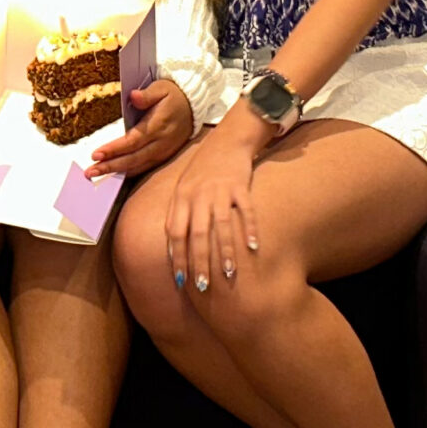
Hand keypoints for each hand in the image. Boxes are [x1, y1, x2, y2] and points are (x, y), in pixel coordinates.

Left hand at [87, 77, 193, 180]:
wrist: (194, 106)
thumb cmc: (174, 95)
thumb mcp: (161, 88)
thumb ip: (147, 94)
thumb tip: (133, 96)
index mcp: (158, 125)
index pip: (132, 141)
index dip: (114, 149)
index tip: (96, 154)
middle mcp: (161, 142)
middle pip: (133, 159)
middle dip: (110, 166)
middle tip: (90, 172)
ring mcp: (163, 151)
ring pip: (138, 166)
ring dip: (116, 172)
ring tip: (96, 175)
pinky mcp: (165, 156)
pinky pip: (145, 167)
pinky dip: (129, 172)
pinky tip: (115, 174)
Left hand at [161, 127, 257, 295]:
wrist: (227, 140)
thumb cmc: (202, 171)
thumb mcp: (183, 190)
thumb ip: (177, 217)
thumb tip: (172, 251)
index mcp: (181, 198)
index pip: (176, 233)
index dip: (178, 258)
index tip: (182, 281)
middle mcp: (198, 195)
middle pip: (197, 233)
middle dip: (199, 262)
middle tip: (204, 287)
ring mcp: (220, 190)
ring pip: (221, 225)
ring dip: (225, 251)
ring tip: (229, 274)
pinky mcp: (240, 185)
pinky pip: (246, 210)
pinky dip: (250, 229)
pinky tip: (254, 247)